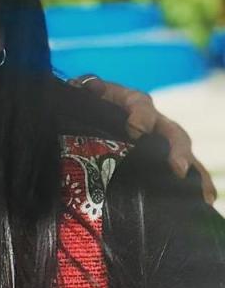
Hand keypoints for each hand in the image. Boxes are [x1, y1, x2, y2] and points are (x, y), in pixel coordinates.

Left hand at [71, 75, 216, 203]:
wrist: (92, 111)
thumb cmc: (90, 102)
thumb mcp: (86, 95)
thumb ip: (84, 89)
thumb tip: (82, 86)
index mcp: (132, 102)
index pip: (140, 105)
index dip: (140, 116)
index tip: (136, 130)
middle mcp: (153, 120)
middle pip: (172, 132)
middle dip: (177, 150)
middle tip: (177, 169)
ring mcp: (161, 140)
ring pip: (183, 154)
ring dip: (194, 173)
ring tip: (203, 194)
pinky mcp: (163, 157)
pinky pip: (184, 169)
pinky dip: (196, 184)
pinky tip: (205, 201)